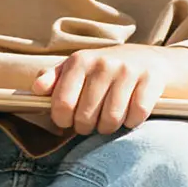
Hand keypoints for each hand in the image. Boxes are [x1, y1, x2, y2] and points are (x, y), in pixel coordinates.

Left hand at [35, 45, 187, 134]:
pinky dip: (132, 122)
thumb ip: (53, 78)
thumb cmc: (105, 69)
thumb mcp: (77, 68)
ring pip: (112, 120)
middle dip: (87, 127)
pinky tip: (130, 115)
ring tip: (109, 120)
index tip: (68, 121)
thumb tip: (37, 89)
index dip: (63, 121)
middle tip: (91, 122)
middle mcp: (104, 63)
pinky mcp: (151, 80)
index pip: (63, 104)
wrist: (149, 59)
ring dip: (109, 127)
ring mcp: (129, 71)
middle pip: (86, 117)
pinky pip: (136, 116)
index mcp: (80, 60)